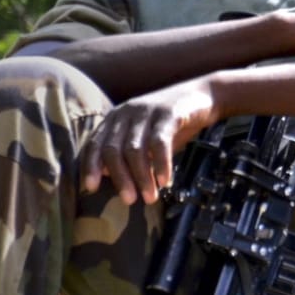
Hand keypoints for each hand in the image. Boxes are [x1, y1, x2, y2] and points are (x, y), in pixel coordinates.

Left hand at [79, 77, 221, 206]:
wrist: (204, 95)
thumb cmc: (171, 123)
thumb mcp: (146, 137)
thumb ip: (129, 154)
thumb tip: (109, 177)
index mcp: (115, 119)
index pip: (94, 144)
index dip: (90, 166)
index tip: (91, 188)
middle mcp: (126, 113)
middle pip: (113, 149)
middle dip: (119, 178)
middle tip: (129, 200)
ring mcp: (147, 111)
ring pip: (135, 149)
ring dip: (141, 176)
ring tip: (150, 197)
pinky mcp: (168, 113)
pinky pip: (159, 143)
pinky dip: (161, 164)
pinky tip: (165, 181)